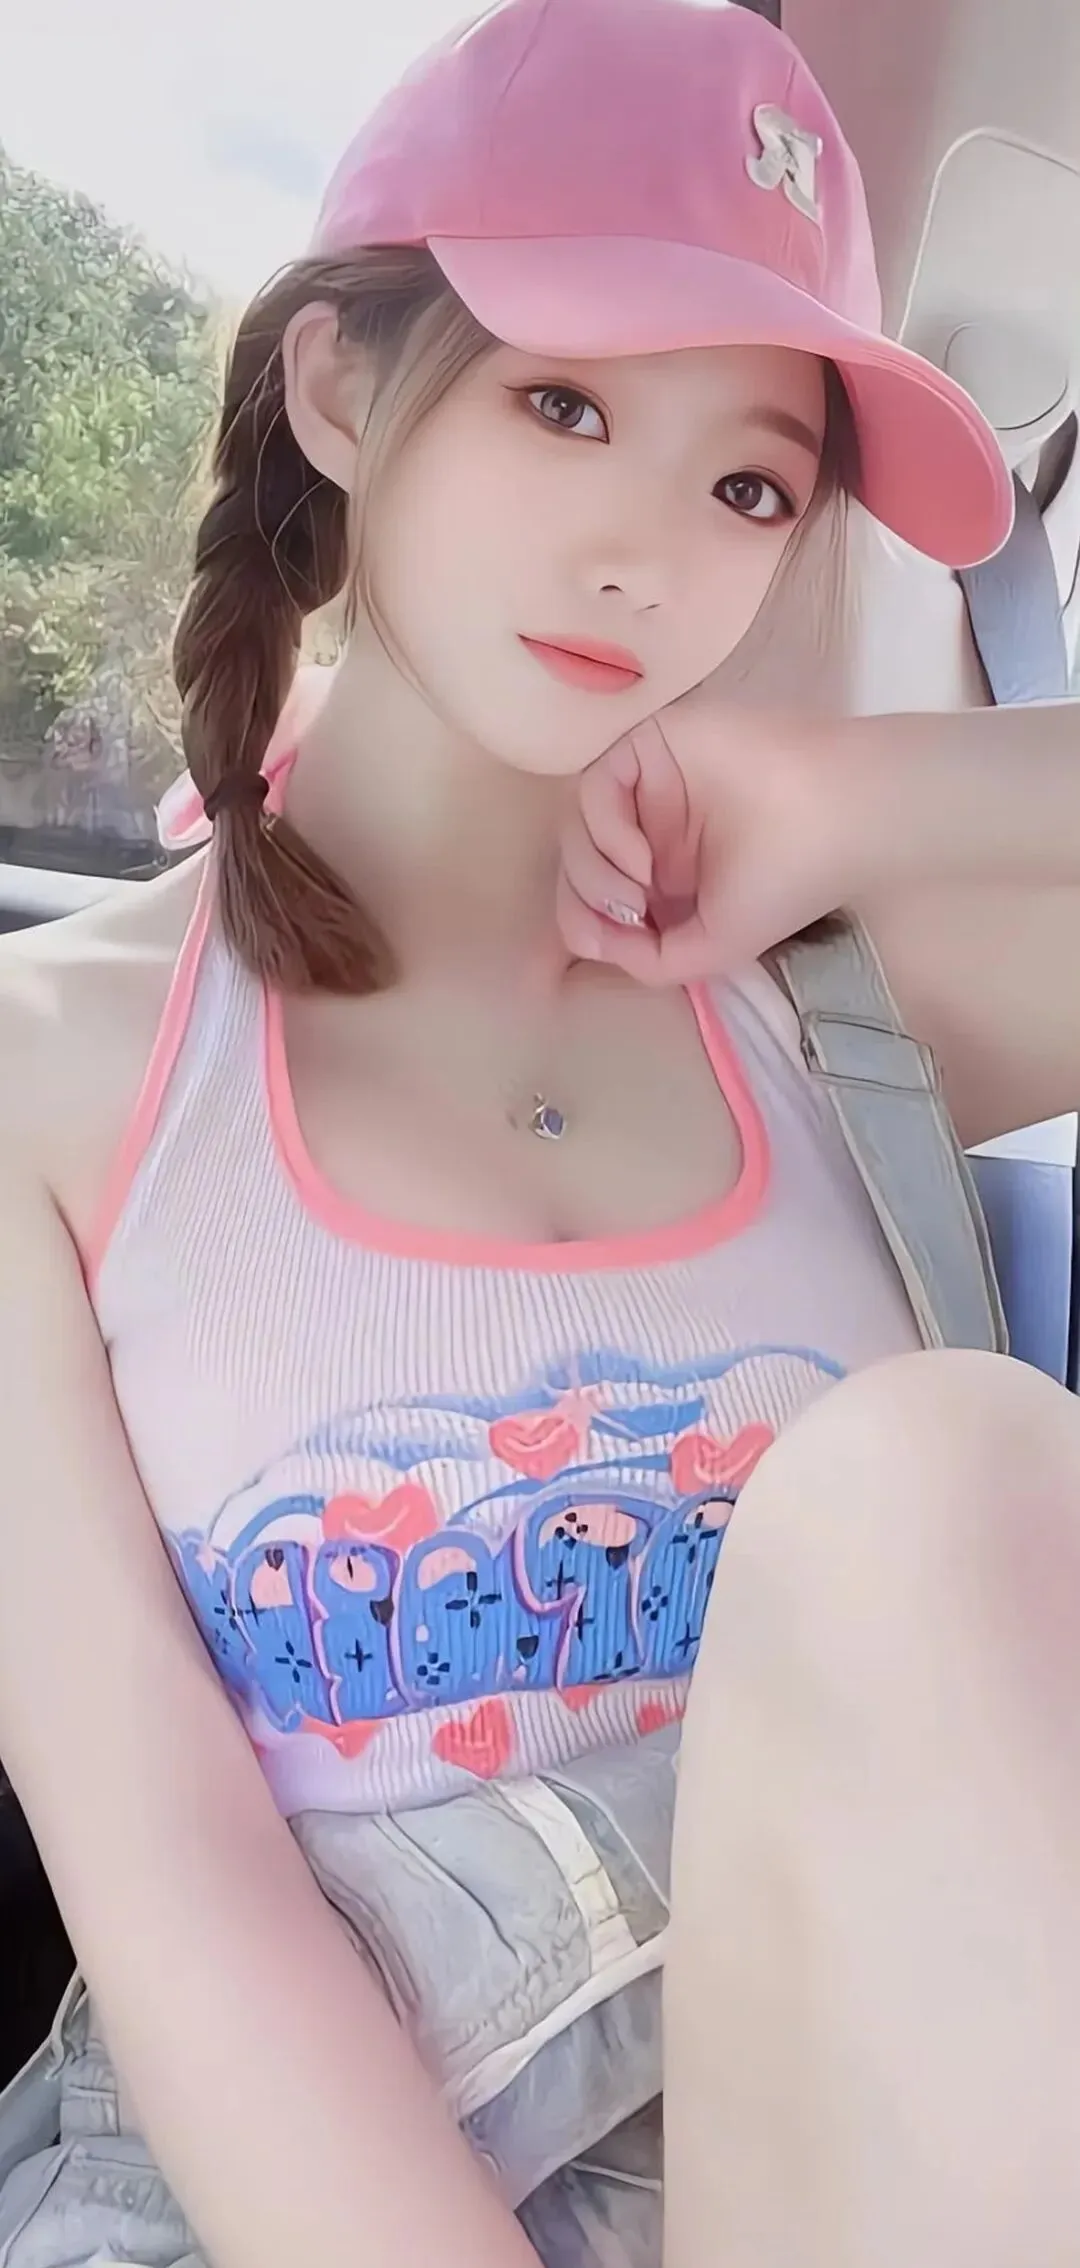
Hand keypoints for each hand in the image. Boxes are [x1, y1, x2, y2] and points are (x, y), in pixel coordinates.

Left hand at [557, 694, 859, 984]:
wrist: (835, 816)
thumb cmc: (787, 883)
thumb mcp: (715, 948)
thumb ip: (650, 961)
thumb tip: (593, 943)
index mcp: (667, 875)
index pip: (592, 898)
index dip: (585, 924)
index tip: (610, 942)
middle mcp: (652, 829)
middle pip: (578, 862)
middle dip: (584, 901)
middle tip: (626, 916)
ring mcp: (649, 786)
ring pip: (577, 827)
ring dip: (593, 873)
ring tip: (637, 892)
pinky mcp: (651, 746)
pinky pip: (594, 787)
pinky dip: (604, 830)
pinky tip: (639, 858)